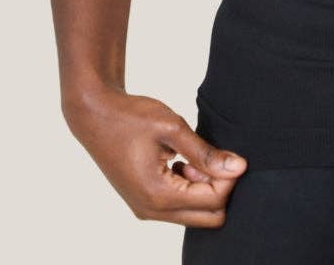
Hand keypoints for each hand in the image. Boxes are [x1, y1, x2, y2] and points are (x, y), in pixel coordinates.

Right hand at [64, 84, 247, 226]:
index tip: (229, 153)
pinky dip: (189, 186)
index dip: (228, 178)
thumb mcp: (172, 128)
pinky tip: (182, 160)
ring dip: (203, 187)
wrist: (95, 115)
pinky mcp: (144, 201)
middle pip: (207, 217)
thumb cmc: (131, 117)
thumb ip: (205, 152)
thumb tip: (239, 167)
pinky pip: (179, 206)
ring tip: (192, 155)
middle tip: (212, 157)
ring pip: (194, 213)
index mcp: (158, 195)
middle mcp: (151, 211)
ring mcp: (145, 209)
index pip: (213, 203)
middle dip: (219, 189)